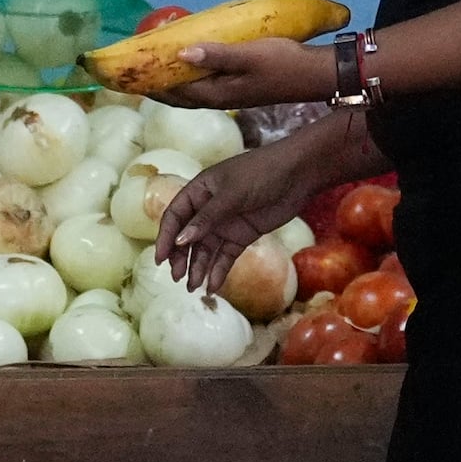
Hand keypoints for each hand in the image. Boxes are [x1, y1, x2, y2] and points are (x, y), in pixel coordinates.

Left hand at [150, 33, 338, 111]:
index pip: (173, 91)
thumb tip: (181, 52)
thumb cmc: (282, 63)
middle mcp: (218, 98)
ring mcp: (228, 95)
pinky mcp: (236, 88)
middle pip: (177, 96)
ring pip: (189, 92)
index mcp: (216, 93)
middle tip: (132, 73)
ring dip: (170, 83)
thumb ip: (217, 55)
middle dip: (154, 86)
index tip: (128, 74)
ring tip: (153, 70)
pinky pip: (202, 85)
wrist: (313, 75)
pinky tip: (187, 66)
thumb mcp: (249, 55)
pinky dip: (187, 78)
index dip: (150, 84)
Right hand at [155, 119, 338, 286]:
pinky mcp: (242, 235)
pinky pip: (226, 255)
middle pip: (188, 237)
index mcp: (199, 191)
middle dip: (181, 258)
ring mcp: (226, 223)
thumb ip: (207, 218)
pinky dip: (219, 270)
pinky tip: (213, 286)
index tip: (161, 259)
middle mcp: (208, 208)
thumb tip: (181, 241)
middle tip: (177, 278)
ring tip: (193, 288)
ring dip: (198, 268)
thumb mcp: (232, 194)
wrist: (299, 174)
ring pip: (206, 250)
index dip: (167, 237)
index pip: (175, 216)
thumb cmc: (262, 173)